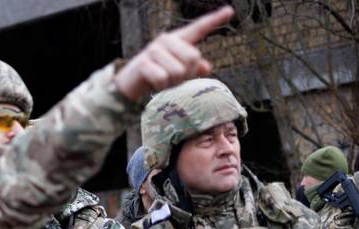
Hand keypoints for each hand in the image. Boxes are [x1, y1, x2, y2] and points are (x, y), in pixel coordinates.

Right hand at [114, 6, 234, 100]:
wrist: (128, 85)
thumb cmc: (155, 76)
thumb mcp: (176, 72)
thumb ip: (192, 68)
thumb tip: (206, 68)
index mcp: (177, 40)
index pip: (199, 28)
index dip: (214, 20)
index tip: (230, 11)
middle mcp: (166, 40)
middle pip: (193, 57)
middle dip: (186, 75)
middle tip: (174, 81)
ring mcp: (154, 50)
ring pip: (178, 71)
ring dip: (172, 84)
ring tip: (163, 83)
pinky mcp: (143, 62)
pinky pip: (162, 78)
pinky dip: (161, 87)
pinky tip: (154, 86)